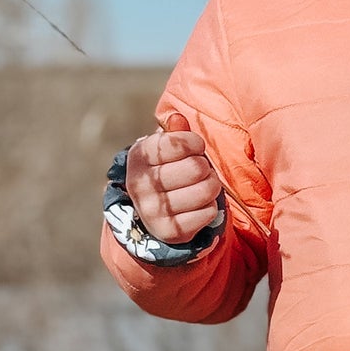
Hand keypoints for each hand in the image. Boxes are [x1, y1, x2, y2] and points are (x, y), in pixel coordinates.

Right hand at [125, 110, 224, 244]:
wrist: (153, 211)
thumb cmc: (167, 170)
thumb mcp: (165, 149)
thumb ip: (174, 133)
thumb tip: (176, 119)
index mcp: (138, 157)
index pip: (177, 143)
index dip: (194, 143)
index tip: (195, 147)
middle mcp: (140, 185)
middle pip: (196, 168)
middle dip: (205, 167)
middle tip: (199, 171)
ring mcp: (153, 211)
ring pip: (205, 191)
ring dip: (211, 186)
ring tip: (202, 186)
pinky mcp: (169, 231)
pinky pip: (207, 213)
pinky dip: (210, 207)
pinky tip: (199, 205)